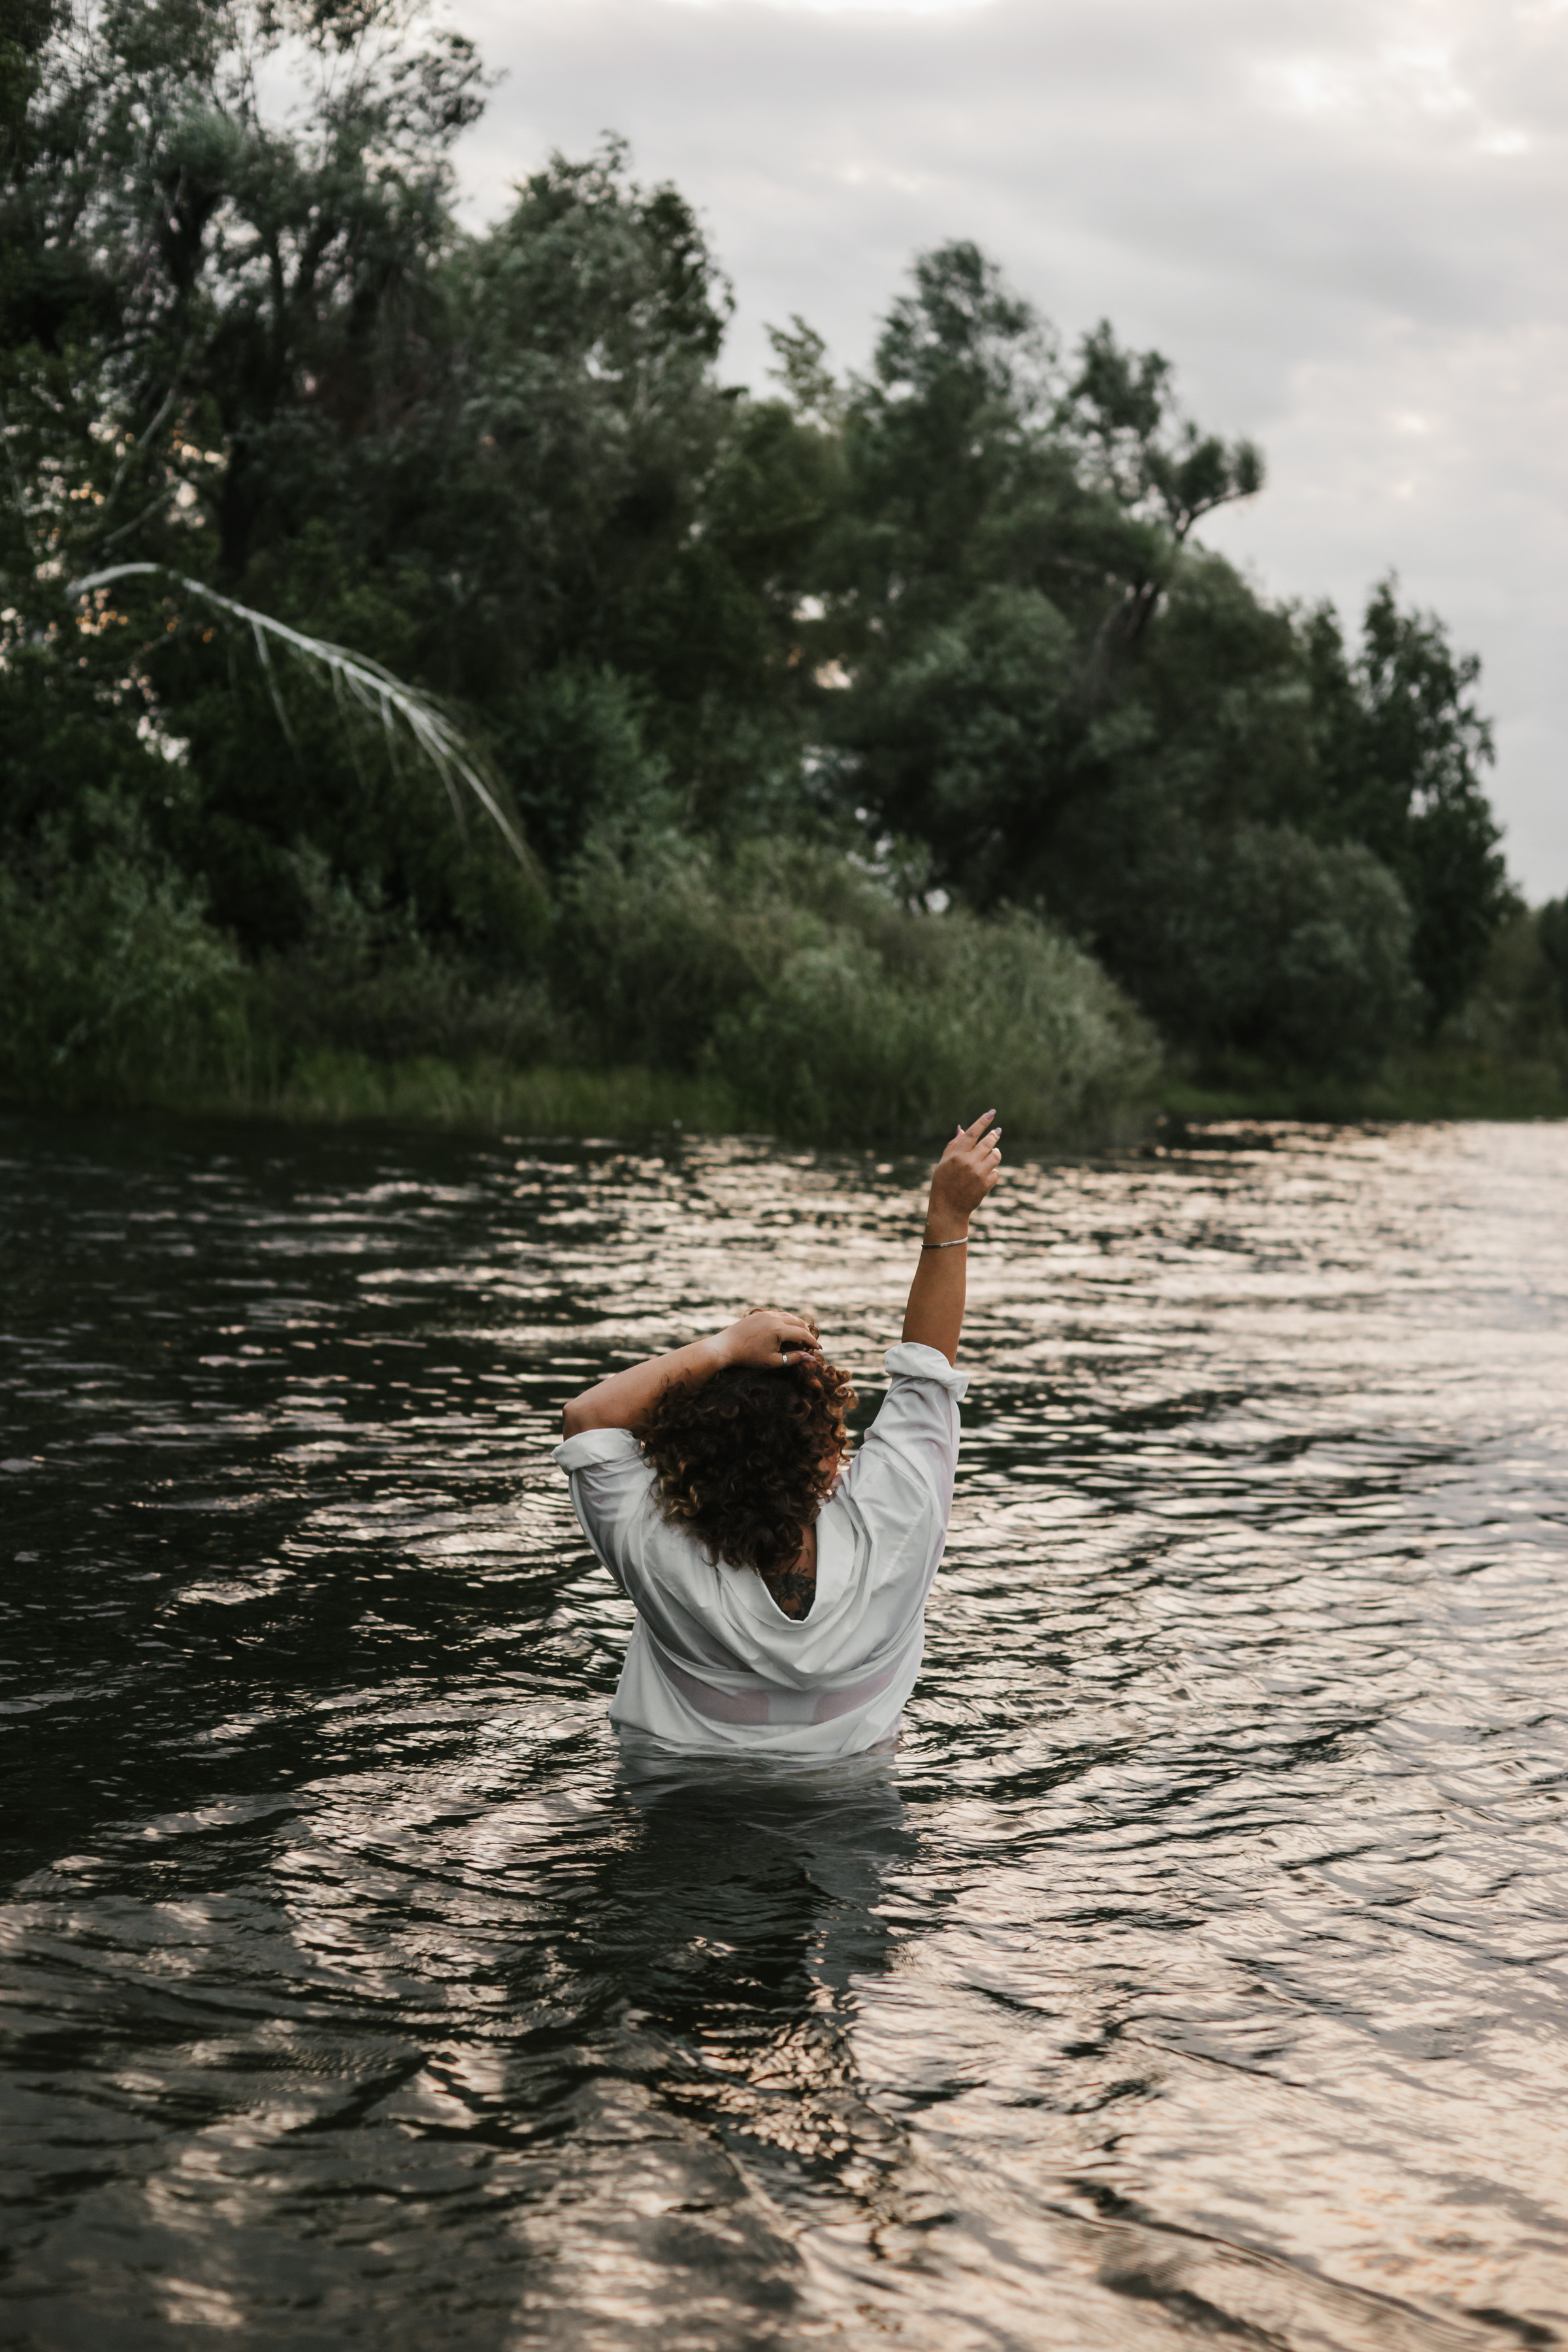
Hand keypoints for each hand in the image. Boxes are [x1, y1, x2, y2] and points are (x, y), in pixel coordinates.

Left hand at [717, 1308, 822, 1369]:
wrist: (726, 1346)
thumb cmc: (749, 1357)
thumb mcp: (773, 1361)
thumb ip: (793, 1358)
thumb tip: (811, 1358)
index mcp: (779, 1330)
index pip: (802, 1334)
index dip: (812, 1342)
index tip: (819, 1349)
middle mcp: (774, 1318)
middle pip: (799, 1322)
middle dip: (806, 1333)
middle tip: (809, 1345)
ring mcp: (766, 1314)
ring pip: (789, 1317)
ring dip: (797, 1326)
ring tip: (798, 1340)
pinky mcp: (760, 1313)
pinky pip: (779, 1315)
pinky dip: (786, 1322)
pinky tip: (784, 1333)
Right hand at [925, 1109, 1002, 1239]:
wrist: (948, 1208)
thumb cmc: (944, 1183)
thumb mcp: (944, 1162)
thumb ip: (954, 1145)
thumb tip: (962, 1128)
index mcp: (956, 1155)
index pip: (972, 1133)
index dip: (983, 1121)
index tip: (992, 1113)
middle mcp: (968, 1162)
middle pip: (988, 1142)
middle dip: (994, 1135)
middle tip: (996, 1132)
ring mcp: (979, 1173)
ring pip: (996, 1155)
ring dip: (994, 1153)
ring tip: (990, 1155)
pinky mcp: (986, 1184)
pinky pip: (996, 1172)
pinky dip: (992, 1172)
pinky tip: (985, 1175)